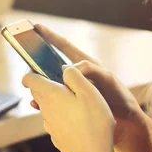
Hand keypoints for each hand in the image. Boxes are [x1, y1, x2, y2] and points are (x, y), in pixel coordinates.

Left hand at [23, 66, 115, 151]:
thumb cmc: (94, 122)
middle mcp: (46, 109)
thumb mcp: (89, 91)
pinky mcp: (56, 137)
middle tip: (62, 82)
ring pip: (46, 107)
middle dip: (44, 85)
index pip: (29, 79)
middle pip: (37, 92)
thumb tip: (64, 70)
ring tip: (74, 102)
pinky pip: (54, 121)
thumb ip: (74, 76)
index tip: (38, 68)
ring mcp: (49, 125)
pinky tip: (77, 120)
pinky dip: (61, 116)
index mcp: (51, 95)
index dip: (31, 71)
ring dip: (54, 101)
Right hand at [31, 24, 151, 151]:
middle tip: (26, 61)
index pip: (64, 47)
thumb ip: (91, 70)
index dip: (51, 36)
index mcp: (84, 65)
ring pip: (50, 83)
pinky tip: (36, 103)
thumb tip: (69, 67)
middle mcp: (75, 76)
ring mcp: (71, 90)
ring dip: (39, 83)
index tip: (37, 27)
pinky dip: (43, 100)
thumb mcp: (108, 80)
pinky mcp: (70, 104)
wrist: (125, 125)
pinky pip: (52, 99)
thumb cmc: (119, 98)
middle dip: (37, 62)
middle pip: (51, 65)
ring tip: (30, 86)